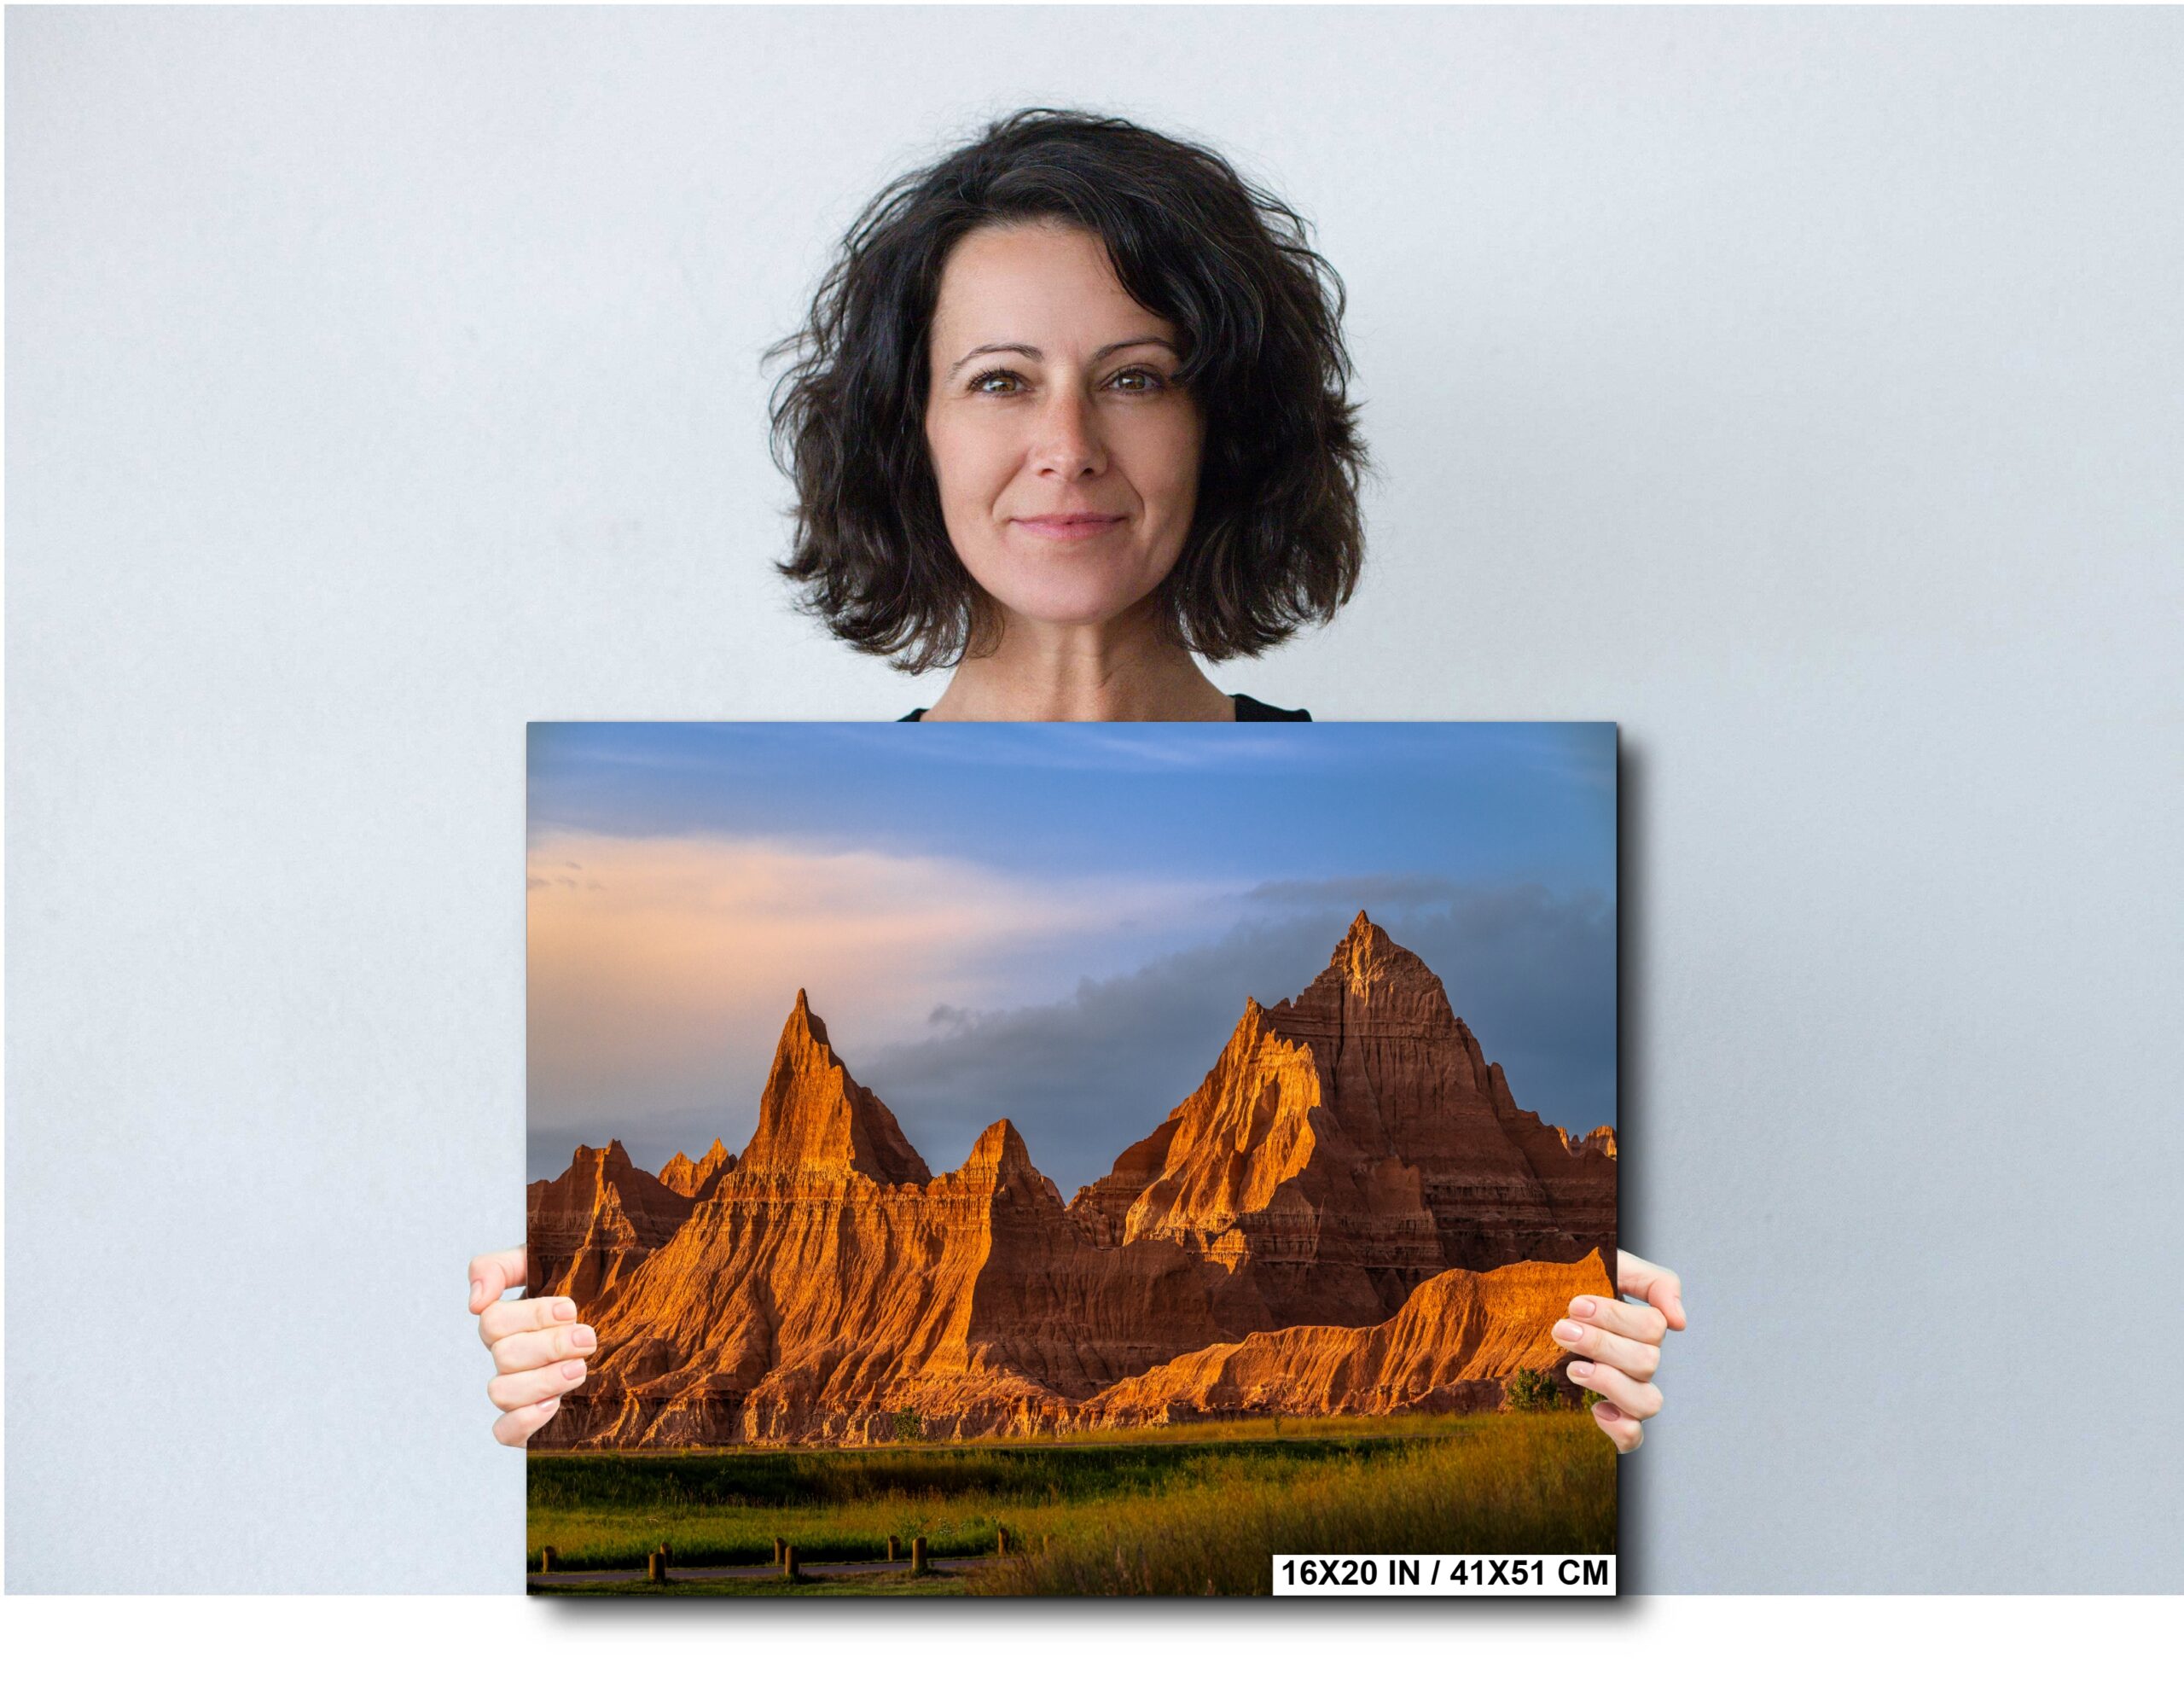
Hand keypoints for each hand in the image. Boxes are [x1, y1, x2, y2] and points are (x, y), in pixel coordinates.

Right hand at [468, 1245, 595, 1447]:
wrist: (633, 1326)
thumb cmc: (588, 1289)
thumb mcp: (549, 1263)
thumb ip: (501, 1267)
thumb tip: (475, 1301)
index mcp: (511, 1321)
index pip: (493, 1320)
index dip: (531, 1316)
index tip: (570, 1309)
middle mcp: (510, 1357)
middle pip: (503, 1356)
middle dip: (549, 1346)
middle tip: (588, 1339)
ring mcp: (518, 1390)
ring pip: (501, 1392)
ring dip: (542, 1381)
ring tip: (580, 1370)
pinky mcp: (530, 1421)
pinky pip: (503, 1432)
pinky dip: (523, 1421)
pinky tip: (553, 1406)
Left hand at [1551, 1249, 1684, 1452]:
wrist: (1529, 1306)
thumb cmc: (1571, 1285)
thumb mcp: (1612, 1268)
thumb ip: (1654, 1282)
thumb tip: (1680, 1321)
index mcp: (1641, 1327)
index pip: (1653, 1327)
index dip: (1616, 1317)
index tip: (1575, 1305)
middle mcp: (1640, 1361)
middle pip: (1647, 1362)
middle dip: (1601, 1344)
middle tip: (1561, 1329)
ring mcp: (1628, 1392)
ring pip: (1648, 1402)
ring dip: (1610, 1383)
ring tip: (1573, 1368)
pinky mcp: (1612, 1419)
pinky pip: (1634, 1438)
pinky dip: (1621, 1428)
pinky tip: (1595, 1409)